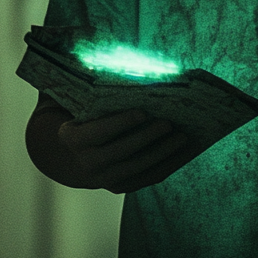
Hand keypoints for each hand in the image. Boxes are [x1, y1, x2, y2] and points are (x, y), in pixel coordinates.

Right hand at [58, 108, 190, 193]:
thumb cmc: (82, 125)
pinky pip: (150, 177)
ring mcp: (106, 178)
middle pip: (123, 151)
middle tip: (169, 123)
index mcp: (74, 139)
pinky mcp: (122, 186)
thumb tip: (115, 71)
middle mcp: (88, 163)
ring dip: (164, 152)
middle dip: (148, 137)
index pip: (100, 132)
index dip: (121, 123)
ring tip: (183, 137)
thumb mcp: (78, 112)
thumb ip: (91, 98)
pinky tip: (185, 152)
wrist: (72, 160)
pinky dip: (170, 164)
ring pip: (140, 167)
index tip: (142, 111)